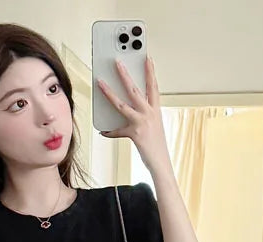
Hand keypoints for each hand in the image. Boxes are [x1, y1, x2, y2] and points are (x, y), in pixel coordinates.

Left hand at [97, 56, 170, 172]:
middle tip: (117, 62)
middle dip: (125, 75)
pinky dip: (110, 131)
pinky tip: (103, 131)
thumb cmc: (157, 145)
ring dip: (110, 93)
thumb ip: (141, 116)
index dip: (150, 71)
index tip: (147, 58)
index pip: (153, 86)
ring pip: (123, 104)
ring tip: (101, 83)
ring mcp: (142, 122)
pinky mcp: (134, 133)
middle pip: (135, 89)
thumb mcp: (153, 126)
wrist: (161, 162)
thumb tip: (127, 111)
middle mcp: (149, 113)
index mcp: (155, 110)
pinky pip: (118, 131)